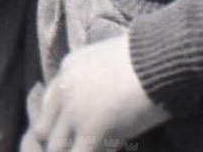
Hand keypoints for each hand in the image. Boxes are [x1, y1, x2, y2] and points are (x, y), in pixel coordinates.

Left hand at [37, 32, 168, 151]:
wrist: (160, 59)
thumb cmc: (146, 60)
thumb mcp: (109, 62)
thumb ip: (96, 81)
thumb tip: (102, 108)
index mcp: (67, 69)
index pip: (47, 104)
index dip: (56, 125)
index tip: (69, 136)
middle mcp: (64, 89)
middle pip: (42, 129)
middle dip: (57, 144)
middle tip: (77, 147)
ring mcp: (75, 111)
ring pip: (55, 147)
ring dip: (70, 151)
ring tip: (89, 150)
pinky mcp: (92, 129)